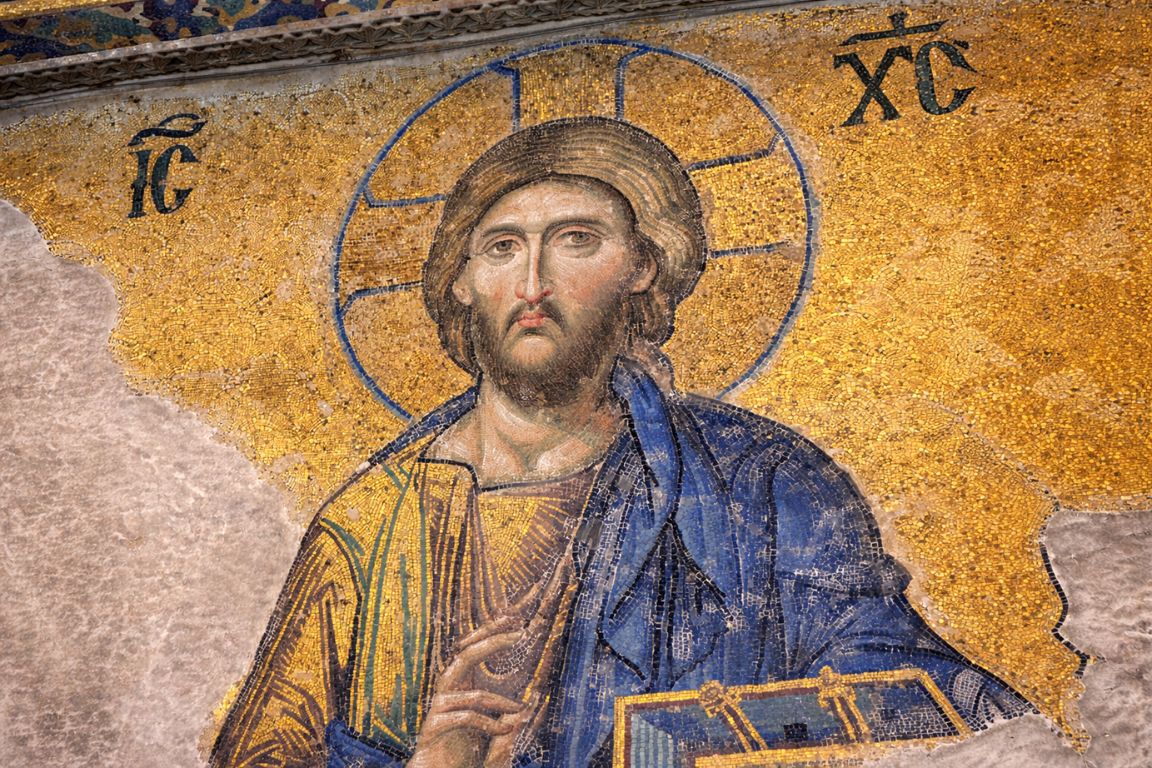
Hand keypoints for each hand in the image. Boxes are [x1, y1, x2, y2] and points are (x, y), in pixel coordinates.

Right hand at [407, 616, 531, 767]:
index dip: (489, 631)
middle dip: (492, 642)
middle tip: (518, 635)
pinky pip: (467, 719)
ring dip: (501, 702)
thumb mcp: (487, 714)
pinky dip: (491, 723)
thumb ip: (501, 695)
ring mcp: (439, 708)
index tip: (512, 618)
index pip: (472, 647)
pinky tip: (507, 729)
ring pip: (473, 695)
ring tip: (521, 709)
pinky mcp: (434, 728)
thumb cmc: (465, 742)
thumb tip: (527, 674)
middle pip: (465, 656)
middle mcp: (447, 690)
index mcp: (459, 682)